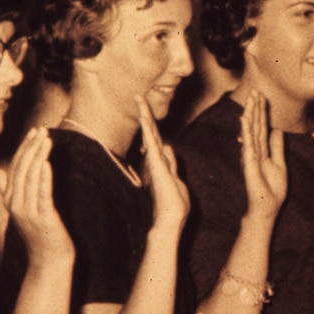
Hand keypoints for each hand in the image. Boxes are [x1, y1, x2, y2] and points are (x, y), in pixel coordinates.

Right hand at [5, 127, 73, 263]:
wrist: (49, 261)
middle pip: (21, 169)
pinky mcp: (42, 218)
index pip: (15, 167)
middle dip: (31, 147)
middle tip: (41, 129)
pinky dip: (43, 178)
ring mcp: (27, 212)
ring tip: (46, 139)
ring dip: (38, 157)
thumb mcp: (22, 209)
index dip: (24, 148)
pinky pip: (41, 195)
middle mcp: (15, 204)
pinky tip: (47, 164)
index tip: (33, 131)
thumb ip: (8, 190)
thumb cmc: (39, 234)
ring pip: (30, 179)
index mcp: (10, 199)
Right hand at [139, 97, 189, 234]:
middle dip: (145, 113)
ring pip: (149, 133)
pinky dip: (148, 129)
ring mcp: (155, 161)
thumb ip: (171, 162)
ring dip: (145, 115)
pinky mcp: (157, 165)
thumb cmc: (173, 202)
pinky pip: (152, 143)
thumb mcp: (175, 177)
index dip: (151, 122)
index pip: (155, 137)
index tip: (145, 108)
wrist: (171, 218)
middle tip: (138, 95)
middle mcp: (155, 159)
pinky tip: (144, 117)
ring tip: (139, 99)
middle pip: (150, 131)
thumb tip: (168, 148)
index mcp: (161, 161)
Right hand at [236, 86, 287, 221]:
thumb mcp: (279, 164)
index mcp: (262, 150)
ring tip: (251, 98)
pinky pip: (248, 144)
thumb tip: (277, 130)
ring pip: (251, 130)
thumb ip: (277, 147)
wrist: (267, 207)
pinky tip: (244, 119)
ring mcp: (251, 155)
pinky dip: (246, 131)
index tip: (262, 96)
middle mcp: (255, 150)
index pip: (262, 127)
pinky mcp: (250, 163)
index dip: (262, 112)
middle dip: (255, 108)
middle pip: (255, 125)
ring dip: (251, 114)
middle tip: (255, 90)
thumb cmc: (271, 189)